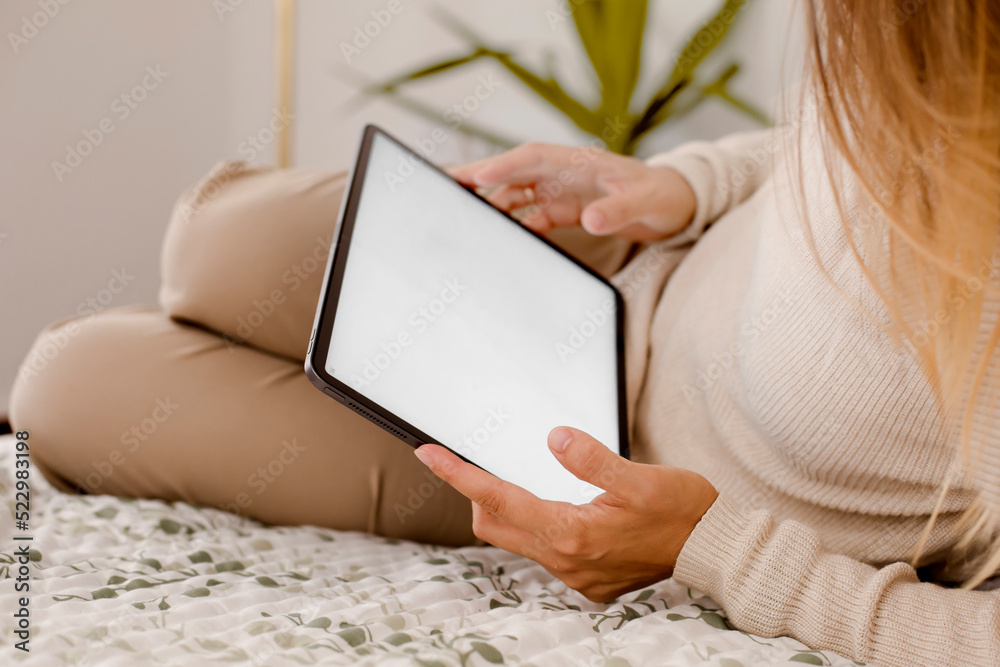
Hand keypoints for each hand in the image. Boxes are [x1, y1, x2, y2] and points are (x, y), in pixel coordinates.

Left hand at [413, 427, 717, 602]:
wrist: (714, 550)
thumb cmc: (683, 511)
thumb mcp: (641, 478)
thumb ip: (592, 459)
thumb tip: (553, 437)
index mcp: (572, 533)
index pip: (498, 498)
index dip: (459, 474)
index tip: (429, 453)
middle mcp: (566, 560)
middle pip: (496, 523)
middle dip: (477, 492)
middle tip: (471, 459)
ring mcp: (576, 574)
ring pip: (518, 538)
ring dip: (507, 508)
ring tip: (514, 476)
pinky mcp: (588, 578)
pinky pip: (544, 550)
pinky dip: (536, 524)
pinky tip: (556, 504)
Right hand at [450, 142, 696, 242]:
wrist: (677, 207)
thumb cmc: (663, 195)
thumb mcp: (644, 201)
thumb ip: (617, 209)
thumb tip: (591, 221)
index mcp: (579, 161)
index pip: (531, 158)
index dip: (501, 166)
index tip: (474, 176)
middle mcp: (565, 173)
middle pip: (513, 173)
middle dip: (479, 178)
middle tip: (445, 185)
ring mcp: (562, 192)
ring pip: (517, 195)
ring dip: (493, 205)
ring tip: (464, 217)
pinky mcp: (566, 211)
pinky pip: (532, 218)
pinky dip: (516, 226)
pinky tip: (502, 238)